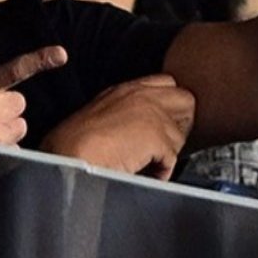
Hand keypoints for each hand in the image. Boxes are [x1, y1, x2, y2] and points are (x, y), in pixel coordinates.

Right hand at [41, 75, 195, 179]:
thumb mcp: (98, 114)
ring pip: (180, 135)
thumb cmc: (73, 142)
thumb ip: (122, 112)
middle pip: (186, 100)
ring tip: (148, 164)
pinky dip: (161, 172)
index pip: (166, 83)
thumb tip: (136, 131)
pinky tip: (146, 174)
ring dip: (167, 152)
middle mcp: (143, 96)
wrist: (71, 155)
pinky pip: (173, 159)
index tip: (162, 123)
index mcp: (126, 89)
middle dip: (180, 122)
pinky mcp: (158, 138)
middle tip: (164, 144)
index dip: (169, 105)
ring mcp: (153, 115)